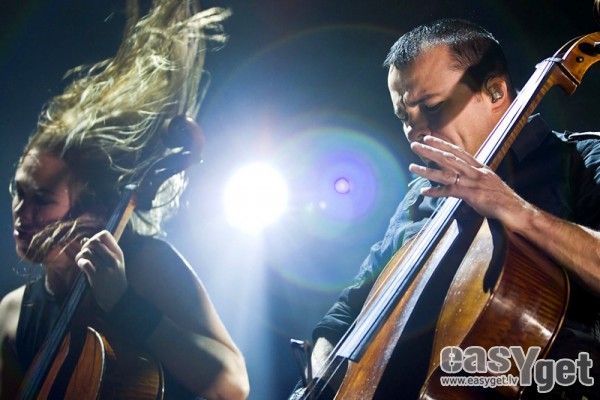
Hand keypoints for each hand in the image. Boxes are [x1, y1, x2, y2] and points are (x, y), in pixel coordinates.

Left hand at [75, 230, 127, 312]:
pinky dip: (80, 263)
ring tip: (82, 261)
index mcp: (118, 253)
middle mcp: (113, 258)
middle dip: (85, 246)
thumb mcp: (114, 263)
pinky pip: (84, 263)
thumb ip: (102, 251)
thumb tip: (84, 239)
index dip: (95, 237)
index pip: (104, 234)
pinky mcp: (97, 276)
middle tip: (85, 255)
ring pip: (87, 252)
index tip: (93, 247)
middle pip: (94, 242)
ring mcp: (105, 267)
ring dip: (81, 256)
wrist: (118, 297)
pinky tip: (82, 268)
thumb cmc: (114, 279)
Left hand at [408, 135, 529, 229]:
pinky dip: (435, 191)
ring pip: (445, 173)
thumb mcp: (487, 179)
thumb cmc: (500, 195)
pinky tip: (424, 191)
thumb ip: (474, 174)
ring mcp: (471, 182)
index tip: (429, 138)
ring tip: (412, 167)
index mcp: (478, 166)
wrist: (512, 207)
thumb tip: (462, 173)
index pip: (458, 151)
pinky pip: (449, 191)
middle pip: (448, 158)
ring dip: (427, 170)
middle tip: (415, 145)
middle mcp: (474, 171)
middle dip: (430, 150)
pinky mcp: (470, 194)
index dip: (442, 144)